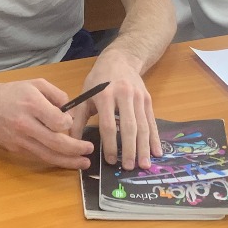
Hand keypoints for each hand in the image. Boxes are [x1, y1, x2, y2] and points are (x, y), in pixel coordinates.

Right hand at [0, 79, 92, 169]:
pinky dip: (52, 159)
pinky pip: (37, 156)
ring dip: (68, 161)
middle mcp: (25, 124)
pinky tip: (64, 159)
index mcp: (32, 104)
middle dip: (76, 149)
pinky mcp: (14, 149)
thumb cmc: (12, 93)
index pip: (58, 121)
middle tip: (89, 150)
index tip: (70, 123)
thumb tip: (71, 113)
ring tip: (83, 163)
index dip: (69, 125)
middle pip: (56, 142)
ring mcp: (19, 139)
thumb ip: (57, 95)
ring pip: (48, 155)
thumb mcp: (36, 84)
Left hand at [68, 51, 158, 169]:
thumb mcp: (85, 95)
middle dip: (129, 149)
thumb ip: (78, 118)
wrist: (121, 59)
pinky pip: (152, 121)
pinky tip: (156, 152)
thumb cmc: (99, 79)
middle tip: (128, 168)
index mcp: (105, 95)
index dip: (110, 144)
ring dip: (144, 147)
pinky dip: (155, 138)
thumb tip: (71, 140)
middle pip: (129, 127)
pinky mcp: (148, 99)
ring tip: (144, 165)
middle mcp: (124, 96)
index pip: (109, 124)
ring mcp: (139, 97)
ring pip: (143, 126)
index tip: (110, 160)